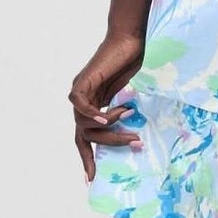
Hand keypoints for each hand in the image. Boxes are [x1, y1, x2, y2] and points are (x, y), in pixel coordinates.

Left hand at [70, 29, 146, 182]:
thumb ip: (127, 113)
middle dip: (106, 145)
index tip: (92, 178)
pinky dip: (92, 114)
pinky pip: (80, 104)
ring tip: (129, 120)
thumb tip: (137, 135)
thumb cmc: (136, 63)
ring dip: (108, 127)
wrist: (132, 40)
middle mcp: (83, 101)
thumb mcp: (132, 96)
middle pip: (84, 135)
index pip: (85, 137)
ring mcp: (80, 91)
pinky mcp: (82, 82)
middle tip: (133, 143)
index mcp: (94, 106)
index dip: (87, 157)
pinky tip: (107, 119)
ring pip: (83, 123)